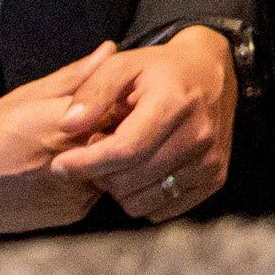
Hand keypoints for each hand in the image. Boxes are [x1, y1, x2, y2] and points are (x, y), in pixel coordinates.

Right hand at [0, 43, 118, 234]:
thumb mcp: (27, 96)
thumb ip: (75, 76)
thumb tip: (110, 51)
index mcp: (68, 123)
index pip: (123, 108)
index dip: (126, 102)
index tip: (123, 98)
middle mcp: (78, 158)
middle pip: (124, 141)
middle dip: (122, 130)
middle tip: (104, 124)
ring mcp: (78, 189)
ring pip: (115, 169)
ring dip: (108, 158)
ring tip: (80, 148)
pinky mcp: (74, 212)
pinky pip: (98, 193)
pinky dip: (92, 181)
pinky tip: (69, 172)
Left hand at [51, 27, 237, 219]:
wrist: (211, 73)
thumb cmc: (160, 70)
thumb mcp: (122, 65)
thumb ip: (92, 93)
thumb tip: (68, 126)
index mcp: (174, 103)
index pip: (124, 149)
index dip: (86, 163)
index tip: (59, 165)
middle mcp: (199, 135)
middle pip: (131, 180)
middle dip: (100, 173)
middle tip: (96, 153)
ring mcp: (210, 160)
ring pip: (144, 202)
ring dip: (120, 189)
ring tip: (119, 162)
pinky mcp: (215, 178)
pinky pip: (163, 210)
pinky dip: (143, 197)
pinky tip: (141, 171)